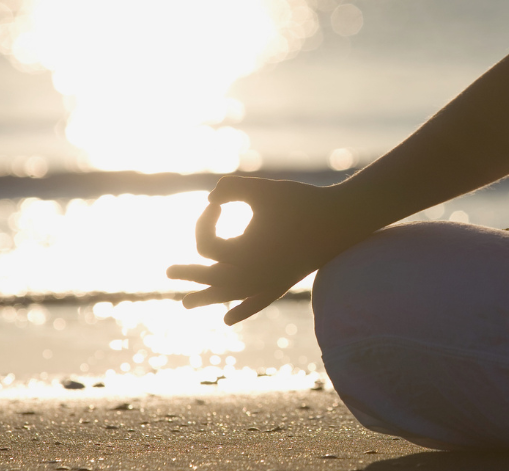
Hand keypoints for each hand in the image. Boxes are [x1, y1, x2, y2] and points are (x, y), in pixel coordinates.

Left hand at [167, 177, 355, 324]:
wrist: (340, 220)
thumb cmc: (301, 202)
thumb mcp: (262, 189)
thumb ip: (232, 188)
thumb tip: (211, 196)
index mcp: (241, 254)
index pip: (206, 245)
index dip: (204, 220)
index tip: (216, 202)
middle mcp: (251, 275)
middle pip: (209, 279)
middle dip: (189, 273)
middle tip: (167, 272)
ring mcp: (267, 283)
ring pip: (230, 296)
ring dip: (208, 297)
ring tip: (186, 304)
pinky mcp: (283, 283)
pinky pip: (257, 302)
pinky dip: (242, 309)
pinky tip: (229, 319)